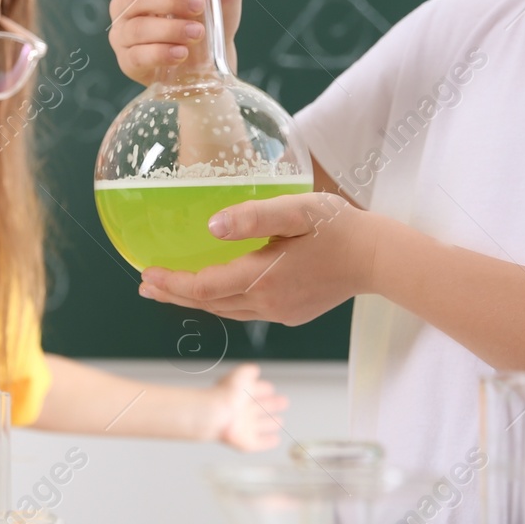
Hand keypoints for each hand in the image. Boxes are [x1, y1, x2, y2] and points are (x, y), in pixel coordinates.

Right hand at [108, 0, 247, 84]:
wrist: (211, 57)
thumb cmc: (208, 13)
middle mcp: (125, 5)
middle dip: (169, 0)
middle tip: (199, 6)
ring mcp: (123, 35)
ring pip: (137, 28)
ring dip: (170, 29)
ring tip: (198, 33)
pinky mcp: (129, 62)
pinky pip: (137, 57)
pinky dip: (160, 54)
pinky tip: (181, 53)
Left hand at [139, 193, 381, 322]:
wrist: (379, 259)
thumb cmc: (339, 228)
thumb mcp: (295, 211)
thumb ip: (252, 216)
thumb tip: (211, 227)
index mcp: (262, 279)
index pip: (203, 288)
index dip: (171, 282)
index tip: (145, 272)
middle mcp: (266, 303)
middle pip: (208, 304)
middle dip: (174, 294)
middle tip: (145, 285)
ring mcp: (280, 312)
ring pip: (226, 310)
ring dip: (196, 300)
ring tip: (170, 289)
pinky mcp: (291, 312)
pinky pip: (246, 310)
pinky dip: (222, 301)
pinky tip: (217, 290)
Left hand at [202, 364, 288, 450]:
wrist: (215, 415)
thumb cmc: (226, 395)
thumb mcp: (240, 375)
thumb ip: (248, 371)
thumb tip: (254, 369)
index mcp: (240, 395)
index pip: (254, 390)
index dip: (263, 388)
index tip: (271, 388)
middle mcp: (242, 411)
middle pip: (259, 408)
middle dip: (272, 404)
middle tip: (283, 402)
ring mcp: (244, 427)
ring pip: (260, 425)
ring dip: (270, 423)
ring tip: (280, 421)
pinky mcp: (245, 441)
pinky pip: (259, 443)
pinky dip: (268, 442)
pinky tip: (275, 439)